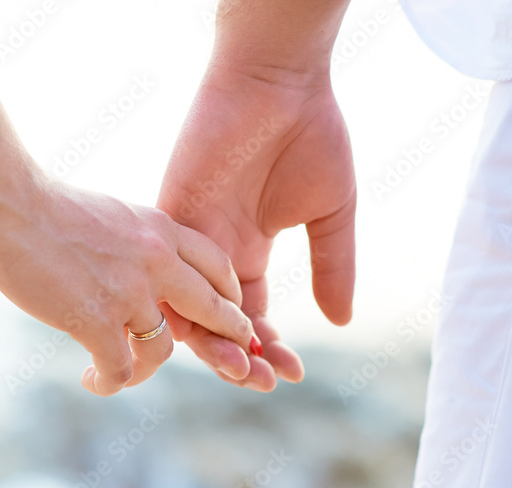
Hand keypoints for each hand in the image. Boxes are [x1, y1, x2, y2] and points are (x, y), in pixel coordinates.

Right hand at [0, 178, 255, 395]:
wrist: (9, 204)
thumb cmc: (45, 206)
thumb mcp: (113, 214)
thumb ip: (136, 241)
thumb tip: (137, 265)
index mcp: (160, 230)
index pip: (217, 265)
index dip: (228, 294)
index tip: (226, 310)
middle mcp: (156, 262)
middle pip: (213, 308)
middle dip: (227, 335)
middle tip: (233, 357)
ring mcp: (129, 293)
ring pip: (164, 350)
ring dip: (146, 369)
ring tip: (122, 373)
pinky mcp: (96, 321)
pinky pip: (121, 369)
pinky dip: (108, 383)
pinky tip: (92, 381)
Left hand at [157, 63, 355, 391]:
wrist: (281, 82)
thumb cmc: (311, 136)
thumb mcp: (332, 214)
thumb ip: (333, 267)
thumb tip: (341, 321)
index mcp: (249, 251)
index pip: (251, 317)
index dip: (268, 348)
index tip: (292, 373)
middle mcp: (216, 251)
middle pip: (217, 323)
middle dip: (240, 357)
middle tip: (262, 382)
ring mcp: (192, 236)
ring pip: (189, 307)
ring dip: (214, 344)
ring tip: (242, 371)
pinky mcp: (172, 214)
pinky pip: (171, 272)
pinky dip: (189, 306)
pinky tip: (212, 333)